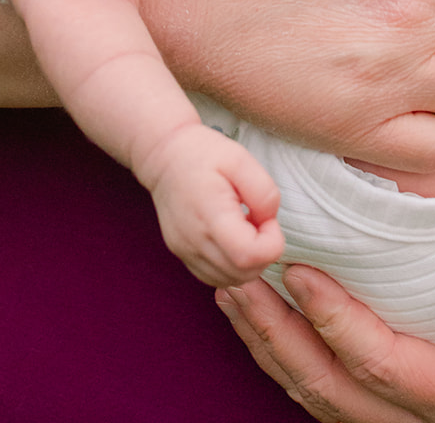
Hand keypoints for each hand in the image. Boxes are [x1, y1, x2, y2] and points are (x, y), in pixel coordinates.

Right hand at [146, 122, 284, 287]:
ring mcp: (185, 251)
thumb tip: (269, 221)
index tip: (267, 219)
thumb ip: (263, 192)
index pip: (249, 256)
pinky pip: (215, 277)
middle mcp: (193, 241)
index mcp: (209, 214)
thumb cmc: (203, 153)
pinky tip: (231, 239)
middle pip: (243, 274)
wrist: (164, 155)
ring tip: (244, 228)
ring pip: (230, 280)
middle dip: (263, 253)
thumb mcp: (240, 159)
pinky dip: (231, 266)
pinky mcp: (182, 255)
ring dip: (248, 262)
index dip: (271, 243)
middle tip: (258, 221)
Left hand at [214, 232, 434, 422]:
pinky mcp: (406, 389)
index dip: (340, 326)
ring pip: (325, 398)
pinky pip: (335, 384)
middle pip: (339, 395)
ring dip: (271, 346)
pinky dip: (289, 349)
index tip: (299, 273)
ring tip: (228, 289)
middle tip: (235, 281)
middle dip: (279, 341)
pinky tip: (258, 307)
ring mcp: (421, 412)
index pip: (392, 371)